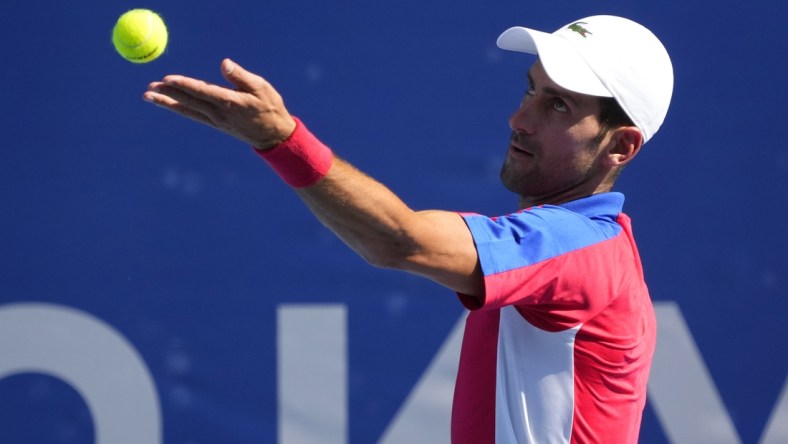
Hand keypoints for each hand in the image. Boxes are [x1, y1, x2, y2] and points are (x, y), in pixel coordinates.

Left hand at [143, 59, 296, 149]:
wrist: (274, 136)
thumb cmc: (270, 107)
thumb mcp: (261, 87)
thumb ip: (241, 76)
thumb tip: (224, 63)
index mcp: (230, 102)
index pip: (201, 91)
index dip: (183, 85)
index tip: (166, 79)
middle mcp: (219, 113)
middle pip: (189, 102)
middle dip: (168, 94)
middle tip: (149, 88)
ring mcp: (216, 121)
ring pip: (187, 110)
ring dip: (167, 103)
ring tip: (149, 96)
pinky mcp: (216, 124)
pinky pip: (193, 115)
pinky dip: (178, 109)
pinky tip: (169, 104)